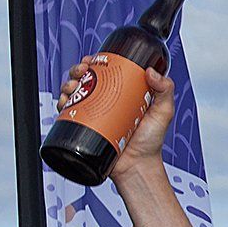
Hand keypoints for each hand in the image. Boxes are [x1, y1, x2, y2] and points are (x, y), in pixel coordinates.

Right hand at [55, 62, 174, 179]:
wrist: (137, 166)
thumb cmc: (151, 143)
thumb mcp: (163, 112)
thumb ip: (165, 90)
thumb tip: (151, 71)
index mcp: (123, 93)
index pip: (105, 71)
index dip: (96, 62)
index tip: (93, 60)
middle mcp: (106, 101)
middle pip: (86, 78)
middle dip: (78, 70)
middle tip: (82, 71)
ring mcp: (94, 113)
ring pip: (74, 92)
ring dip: (68, 83)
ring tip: (74, 87)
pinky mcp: (84, 126)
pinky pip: (67, 111)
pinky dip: (62, 102)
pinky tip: (65, 101)